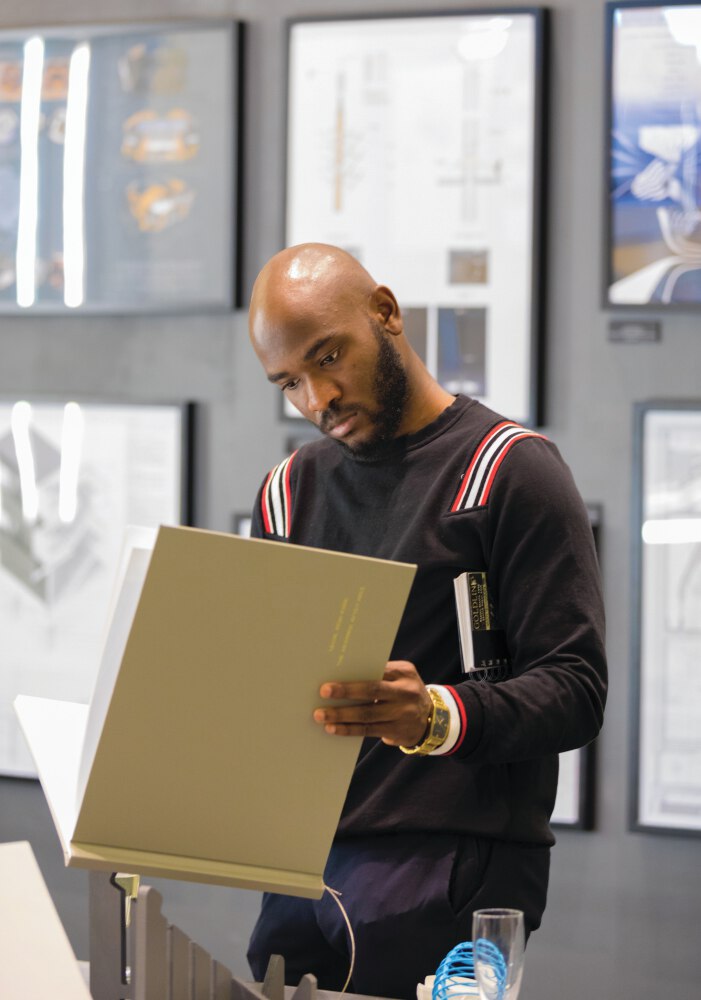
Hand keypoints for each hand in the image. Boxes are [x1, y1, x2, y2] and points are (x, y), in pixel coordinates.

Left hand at [313, 660, 432, 746]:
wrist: (431, 720)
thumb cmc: (405, 692)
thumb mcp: (402, 677)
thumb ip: (381, 673)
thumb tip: (343, 673)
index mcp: (404, 673)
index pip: (378, 669)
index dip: (357, 671)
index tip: (334, 670)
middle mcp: (406, 692)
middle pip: (372, 691)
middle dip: (346, 691)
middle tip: (324, 691)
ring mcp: (402, 714)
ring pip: (367, 714)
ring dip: (341, 715)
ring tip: (320, 715)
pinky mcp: (397, 732)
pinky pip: (368, 730)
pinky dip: (348, 729)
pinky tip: (333, 728)